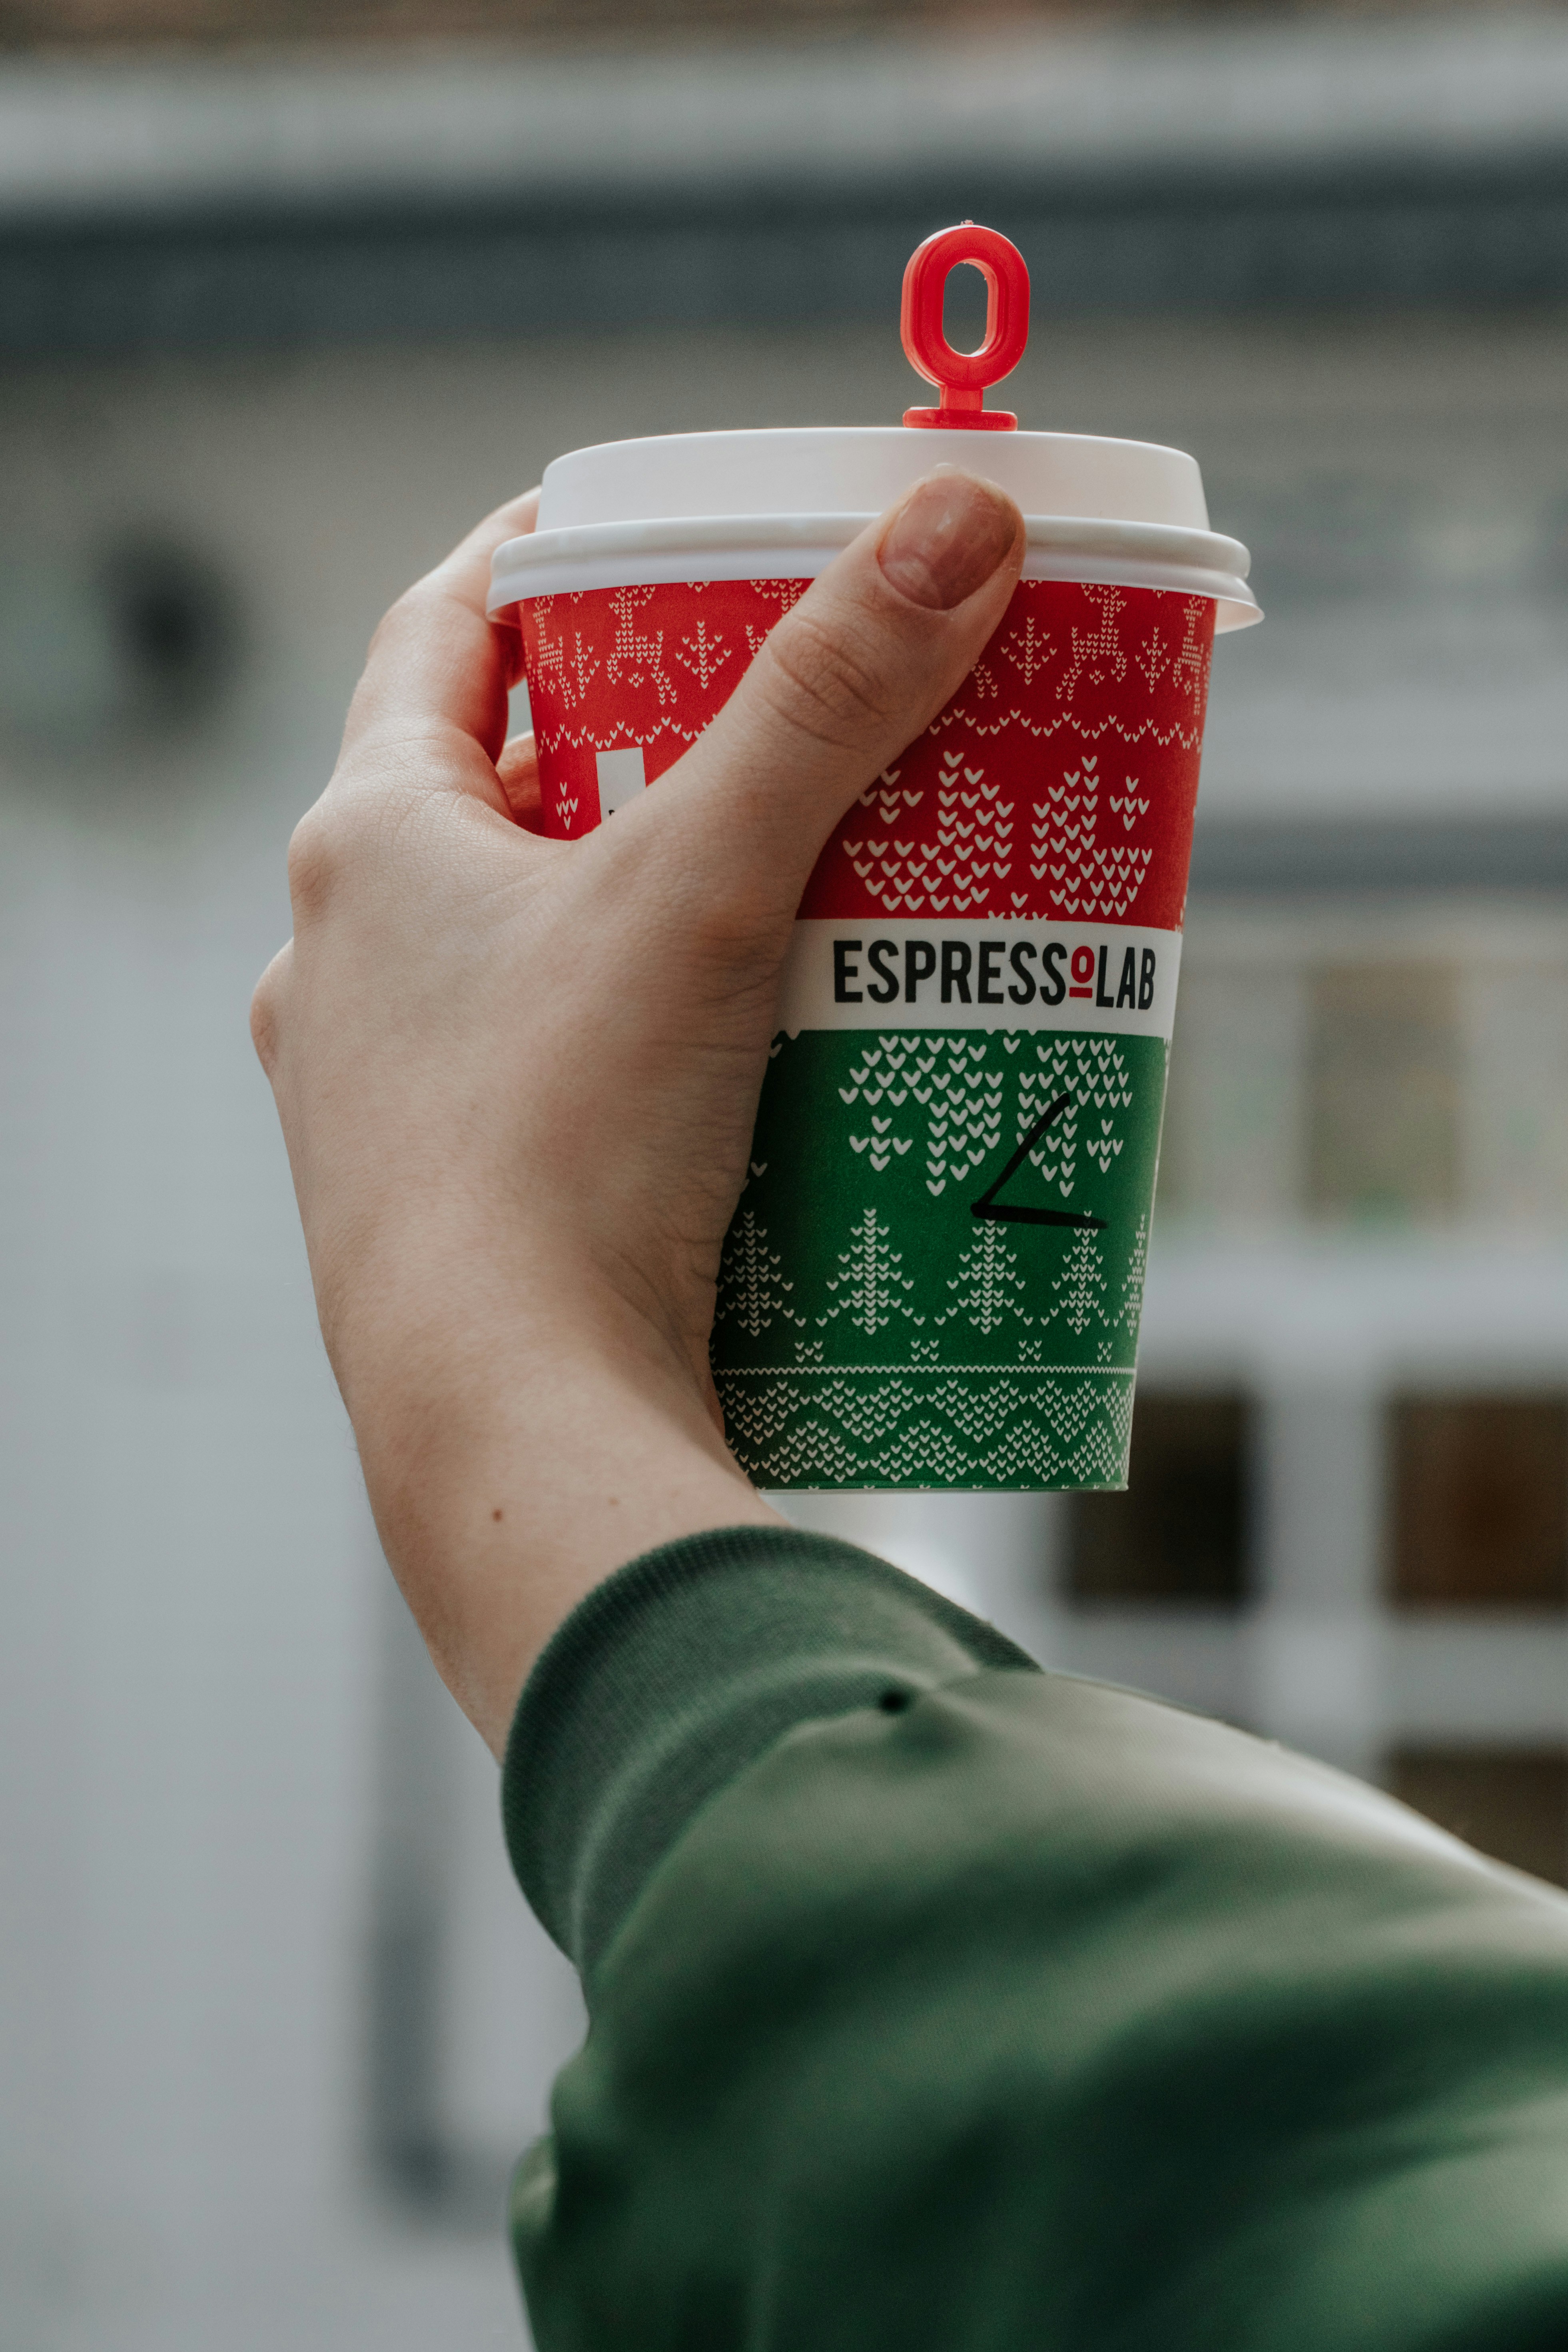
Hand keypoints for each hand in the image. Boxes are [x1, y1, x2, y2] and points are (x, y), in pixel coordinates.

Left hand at [251, 467, 1023, 1752]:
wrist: (506, 1417)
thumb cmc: (565, 1141)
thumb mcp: (705, 888)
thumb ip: (829, 701)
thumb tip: (958, 518)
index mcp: (366, 848)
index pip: (442, 635)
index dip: (540, 565)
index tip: (637, 532)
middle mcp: (340, 962)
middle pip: (500, 794)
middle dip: (640, 750)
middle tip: (773, 723)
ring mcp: (379, 1092)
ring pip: (527, 945)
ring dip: (646, 908)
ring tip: (787, 894)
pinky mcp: (449, 1202)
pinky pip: (551, 1073)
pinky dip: (642, 1041)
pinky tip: (745, 1066)